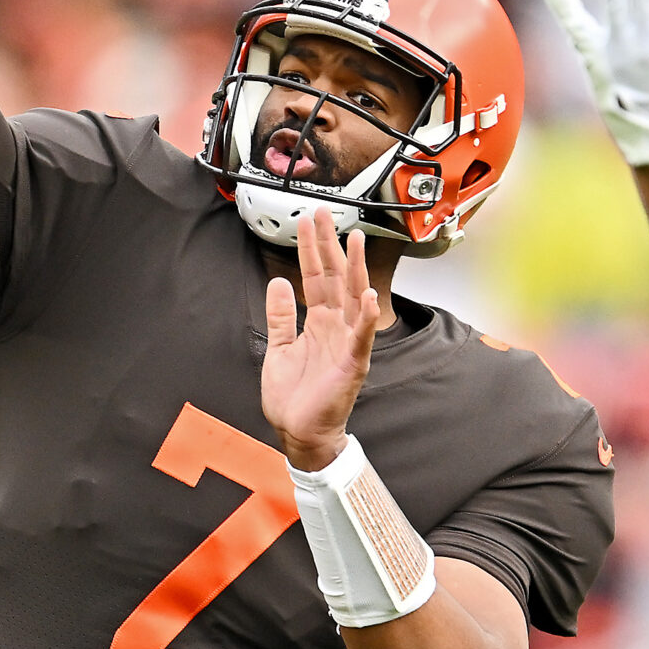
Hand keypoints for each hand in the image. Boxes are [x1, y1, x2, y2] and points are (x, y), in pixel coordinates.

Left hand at [264, 205, 377, 471]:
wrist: (299, 434)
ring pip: (353, 299)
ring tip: (354, 240)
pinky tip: (369, 296)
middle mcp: (335, 328)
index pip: (316, 277)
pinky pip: (361, 338)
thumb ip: (280, 317)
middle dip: (329, 245)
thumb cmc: (293, 398)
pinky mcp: (352, 365)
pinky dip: (366, 318)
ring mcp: (346, 344)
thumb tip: (278, 282)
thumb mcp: (278, 348)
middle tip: (325, 214)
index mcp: (318, 323)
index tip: (307, 221)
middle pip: (334, 278)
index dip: (311, 249)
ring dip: (354, 269)